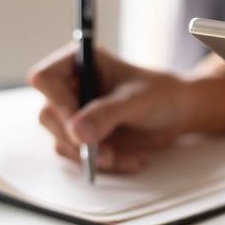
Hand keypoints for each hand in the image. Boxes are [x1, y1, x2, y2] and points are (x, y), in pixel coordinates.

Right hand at [28, 43, 224, 172]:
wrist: (178, 112)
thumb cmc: (162, 93)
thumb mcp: (137, 100)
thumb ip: (108, 113)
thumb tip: (77, 131)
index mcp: (81, 61)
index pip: (46, 77)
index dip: (57, 102)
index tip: (78, 124)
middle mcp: (73, 85)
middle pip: (49, 115)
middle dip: (79, 139)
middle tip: (105, 152)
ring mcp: (76, 111)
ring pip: (63, 140)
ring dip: (94, 156)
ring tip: (127, 157)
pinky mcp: (83, 134)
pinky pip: (79, 155)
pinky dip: (103, 163)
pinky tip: (130, 159)